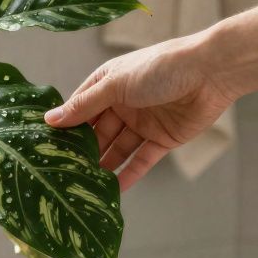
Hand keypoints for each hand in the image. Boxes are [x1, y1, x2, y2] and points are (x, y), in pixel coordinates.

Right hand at [44, 33, 236, 189]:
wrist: (211, 73)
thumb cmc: (160, 67)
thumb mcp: (115, 84)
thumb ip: (84, 105)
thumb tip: (50, 119)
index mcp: (108, 84)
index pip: (80, 109)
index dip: (65, 127)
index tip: (46, 148)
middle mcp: (123, 104)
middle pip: (98, 132)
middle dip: (84, 152)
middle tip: (65, 174)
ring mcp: (142, 122)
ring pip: (118, 149)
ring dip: (104, 166)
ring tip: (86, 186)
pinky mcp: (163, 139)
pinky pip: (142, 160)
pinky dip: (130, 174)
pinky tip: (115, 190)